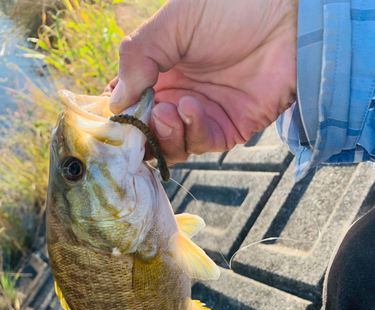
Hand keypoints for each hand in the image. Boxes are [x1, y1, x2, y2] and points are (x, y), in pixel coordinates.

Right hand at [106, 0, 297, 164]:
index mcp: (160, 70)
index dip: (118, 112)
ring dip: (162, 134)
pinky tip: (192, 107)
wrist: (286, 18)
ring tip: (165, 111)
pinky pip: (200, 143)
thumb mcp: (173, 22)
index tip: (109, 116)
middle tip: (140, 119)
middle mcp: (178, 96)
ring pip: (170, 145)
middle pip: (147, 132)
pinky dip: (191, 130)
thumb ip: (139, 57)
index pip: (130, 102)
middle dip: (139, 131)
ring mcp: (203, 115)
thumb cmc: (230, 9)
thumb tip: (115, 101)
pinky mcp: (228, 129)